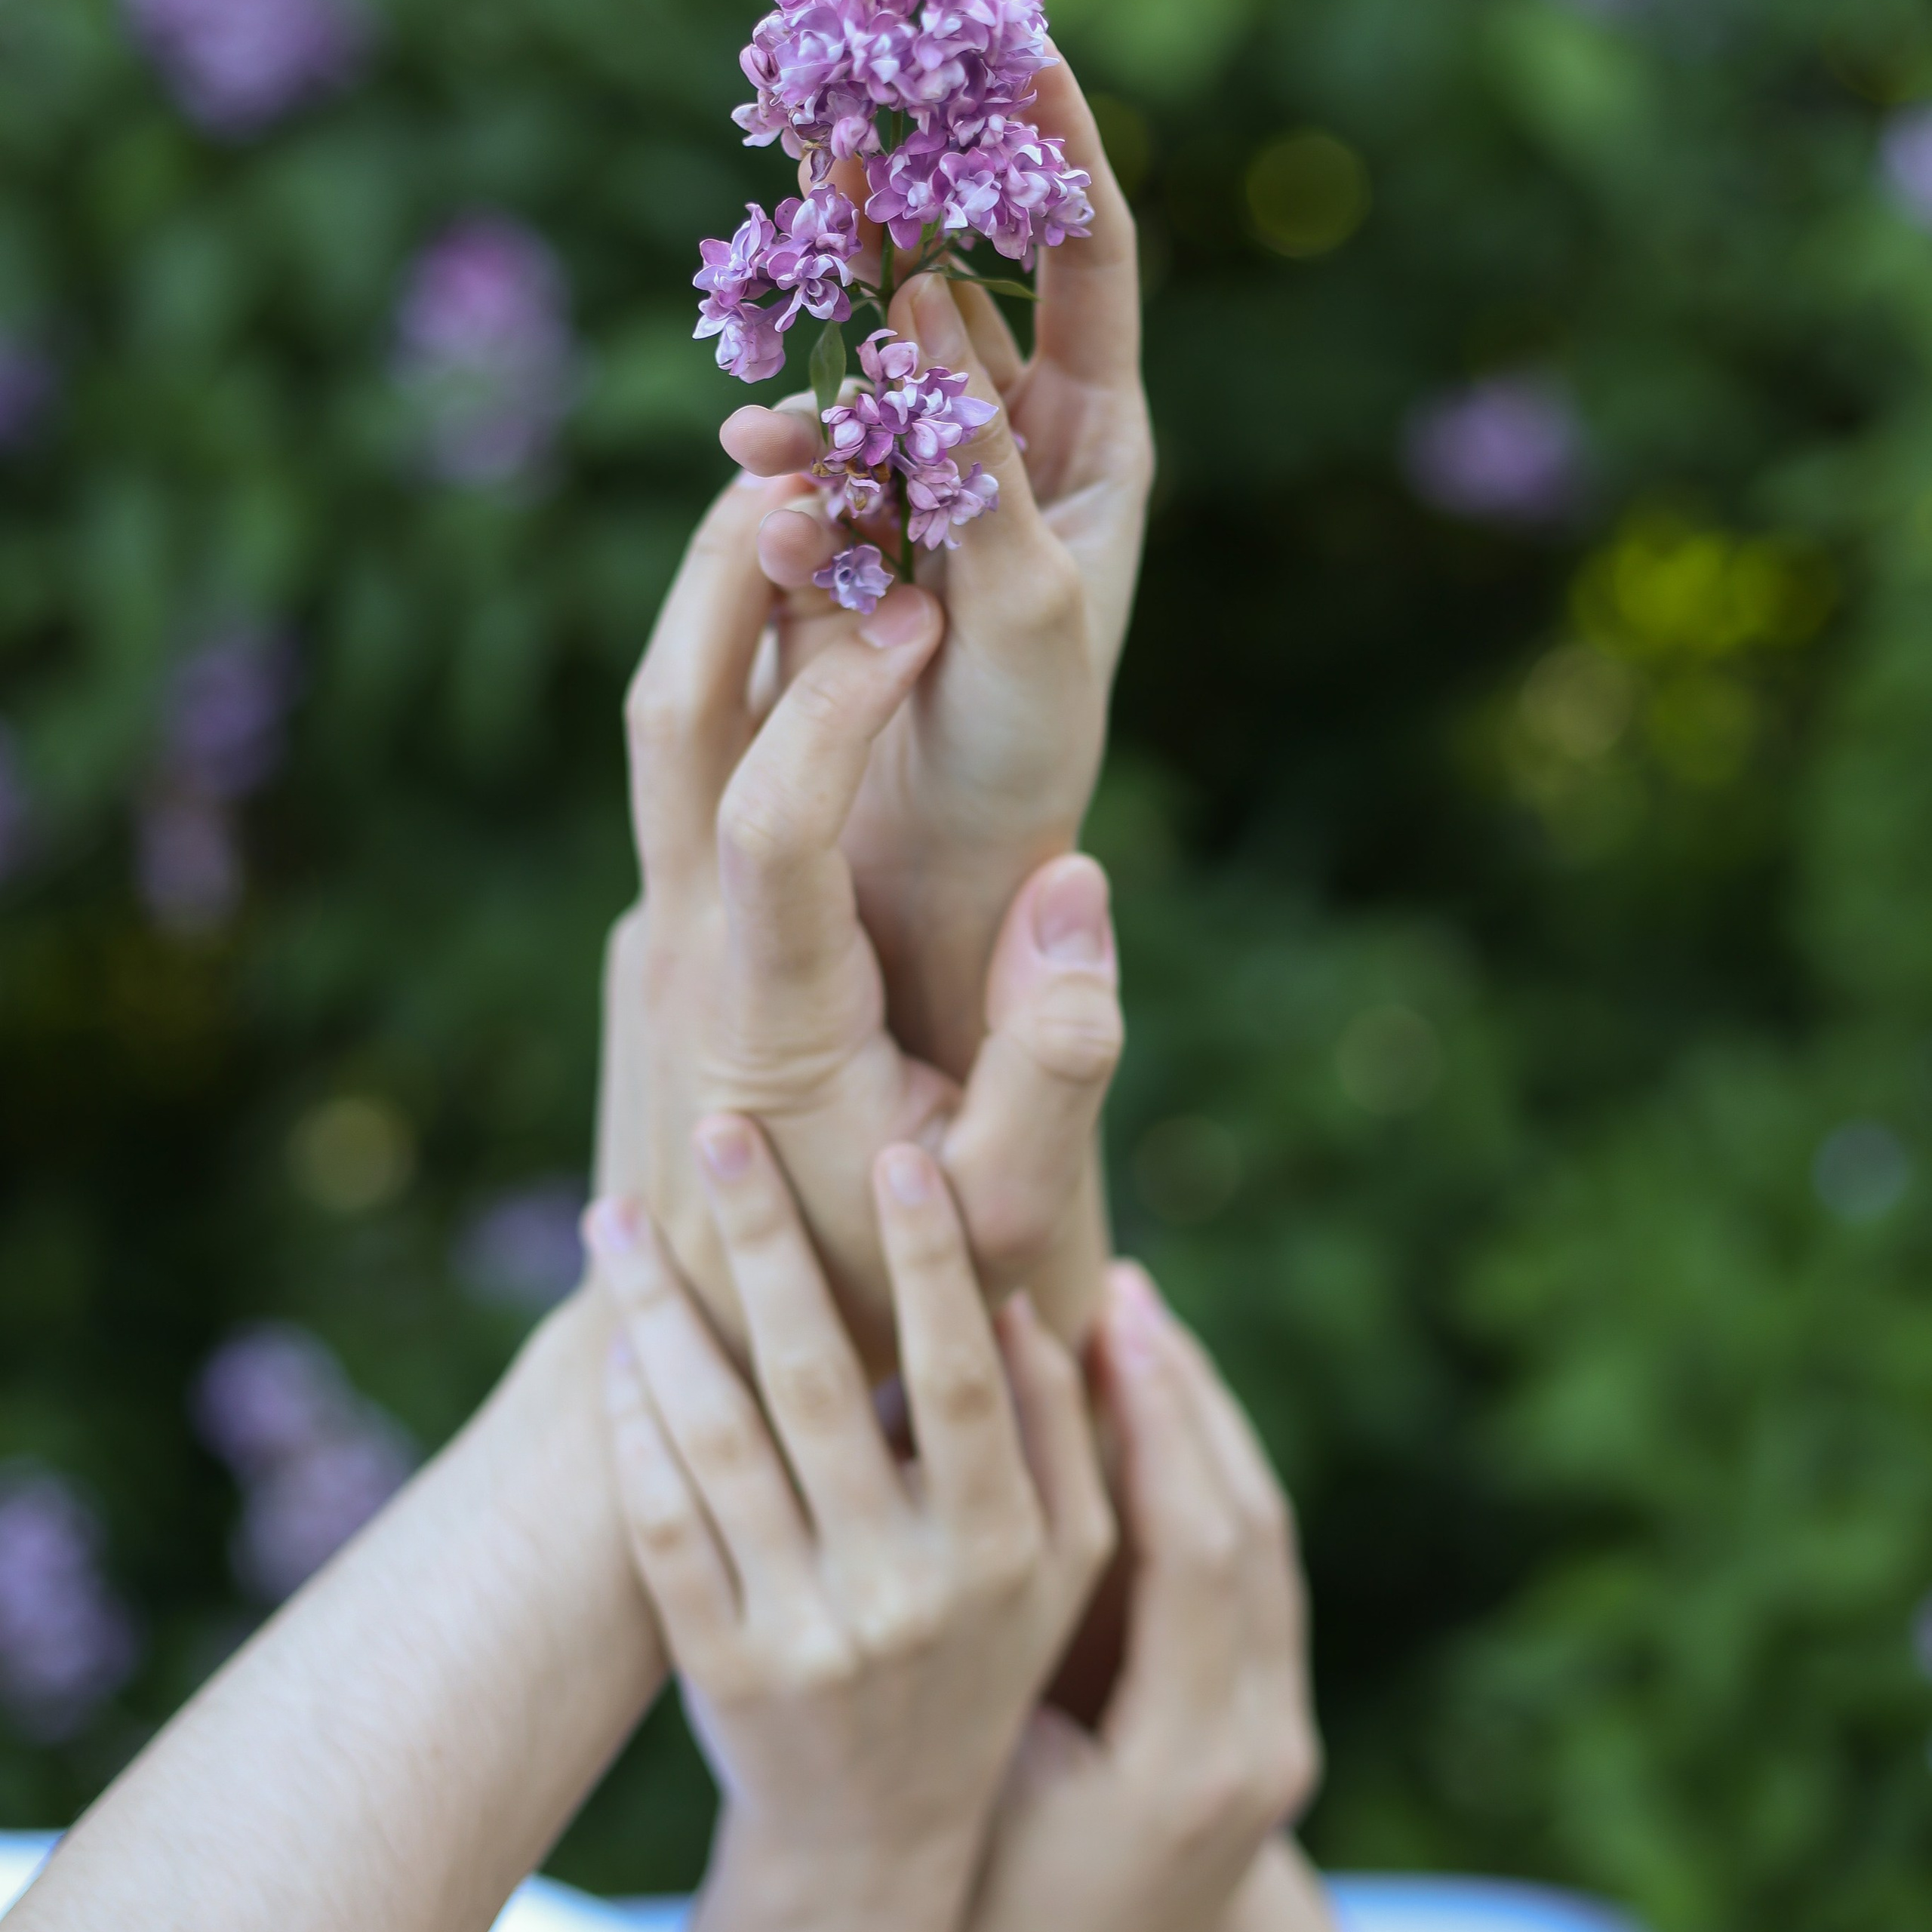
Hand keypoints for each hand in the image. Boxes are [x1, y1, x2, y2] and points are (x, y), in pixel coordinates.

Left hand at [590, 1125, 1114, 1931]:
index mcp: (999, 1549)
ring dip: (661, 1314)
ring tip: (615, 1218)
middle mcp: (902, 1591)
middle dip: (766, 1242)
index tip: (899, 1153)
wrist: (877, 1836)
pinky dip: (631, 1428)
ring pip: (714, 1442)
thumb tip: (1027, 1300)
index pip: (961, 1378)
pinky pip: (659, 1526)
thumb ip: (1066, 1436)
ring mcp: (802, 1633)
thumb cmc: (984, 1662)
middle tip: (719, 1129)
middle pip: (817, 1383)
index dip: (931, 1263)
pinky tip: (612, 1345)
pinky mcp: (716, 1668)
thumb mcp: (1064, 1568)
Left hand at [597, 474, 1122, 1365]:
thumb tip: (1079, 886)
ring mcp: (657, 934)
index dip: (836, 701)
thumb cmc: (886, 1281)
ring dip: (725, 598)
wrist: (740, 1339)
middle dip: (734, 579)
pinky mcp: (670, 930)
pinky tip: (817, 616)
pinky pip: (688, 765)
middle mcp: (682, 950)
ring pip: (659, 727)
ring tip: (820, 492)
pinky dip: (743, 665)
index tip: (925, 616)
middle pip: (666, 723)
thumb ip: (1060, 1060)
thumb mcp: (1007, 1206)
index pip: (766, 815)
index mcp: (765, 1012)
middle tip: (830, 466)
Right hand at [725, 50, 1152, 1077]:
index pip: (1083, 265)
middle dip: (901, 196)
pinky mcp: (847, 543)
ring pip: (865, 371)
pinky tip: (751, 456)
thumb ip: (976, 462)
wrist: (947, 867)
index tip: (1012, 46)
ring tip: (765, 278)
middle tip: (833, 99)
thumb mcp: (1025, 602)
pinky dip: (781, 452)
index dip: (1052, 153)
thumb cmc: (1022, 750)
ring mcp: (922, 491)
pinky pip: (810, 465)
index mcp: (1095, 448)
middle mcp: (1013, 451)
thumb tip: (917, 304)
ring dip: (817, 325)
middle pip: (954, 286)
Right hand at [968, 1264, 1327, 1931]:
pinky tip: (1159, 1415)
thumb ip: (987, 1658)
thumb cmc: (995, 1901)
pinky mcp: (1270, 1718)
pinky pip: (1256, 1566)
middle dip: (1189, 1399)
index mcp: (1191, 1761)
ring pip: (1263, 1537)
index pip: (1196, 1552)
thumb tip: (939, 1482)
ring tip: (1142, 1328)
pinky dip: (1210, 1476)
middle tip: (1127, 1292)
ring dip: (1205, 1425)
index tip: (1106, 1319)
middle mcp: (1262, 1746)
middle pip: (1248, 1527)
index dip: (1155, 1424)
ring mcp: (1279, 1734)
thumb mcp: (978, 1788)